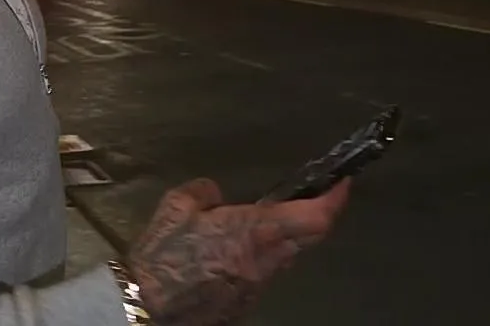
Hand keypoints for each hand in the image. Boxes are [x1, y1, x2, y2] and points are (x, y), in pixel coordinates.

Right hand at [127, 177, 349, 324]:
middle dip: (317, 216)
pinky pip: (265, 273)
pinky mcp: (246, 302)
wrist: (148, 306)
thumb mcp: (175, 208)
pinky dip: (262, 256)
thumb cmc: (163, 256)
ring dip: (286, 237)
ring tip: (266, 223)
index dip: (334, 199)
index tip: (340, 183)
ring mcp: (259, 285)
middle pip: (310, 238)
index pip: (315, 217)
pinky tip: (237, 251)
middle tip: (314, 197)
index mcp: (255, 231)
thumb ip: (201, 193)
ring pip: (287, 256)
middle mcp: (266, 260)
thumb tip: (215, 192)